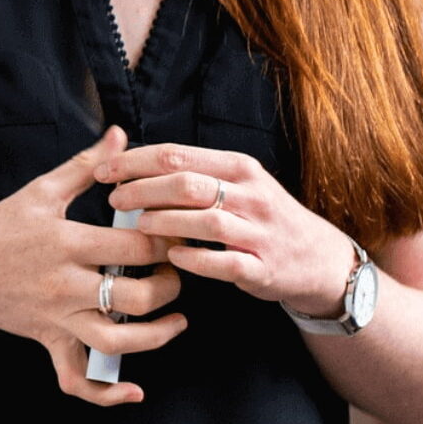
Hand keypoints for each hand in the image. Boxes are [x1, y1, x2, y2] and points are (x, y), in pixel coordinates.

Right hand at [0, 126, 186, 404]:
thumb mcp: (39, 191)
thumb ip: (86, 166)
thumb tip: (120, 135)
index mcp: (65, 243)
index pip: (136, 247)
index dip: (168, 240)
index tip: (180, 231)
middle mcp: (64, 285)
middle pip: (137, 297)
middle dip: (170, 285)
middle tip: (177, 271)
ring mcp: (57, 319)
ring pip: (118, 341)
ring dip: (158, 336)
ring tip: (177, 319)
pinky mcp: (49, 341)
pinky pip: (77, 379)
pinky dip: (106, 394)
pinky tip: (134, 391)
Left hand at [98, 143, 358, 318]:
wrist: (318, 258)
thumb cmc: (262, 217)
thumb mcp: (238, 183)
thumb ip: (194, 172)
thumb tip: (133, 163)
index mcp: (239, 168)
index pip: (177, 156)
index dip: (135, 161)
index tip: (104, 170)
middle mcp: (251, 195)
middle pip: (186, 184)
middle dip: (142, 189)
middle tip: (114, 198)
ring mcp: (259, 232)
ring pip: (205, 220)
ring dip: (164, 222)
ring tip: (138, 225)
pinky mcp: (262, 267)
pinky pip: (224, 263)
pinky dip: (195, 259)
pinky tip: (172, 256)